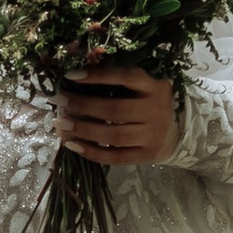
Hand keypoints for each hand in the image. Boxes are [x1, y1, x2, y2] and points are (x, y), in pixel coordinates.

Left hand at [56, 67, 180, 165]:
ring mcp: (153, 135)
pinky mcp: (147, 155)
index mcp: (154, 86)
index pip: (125, 77)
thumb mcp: (141, 85)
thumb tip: (75, 78)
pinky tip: (72, 145)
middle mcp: (156, 110)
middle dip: (83, 105)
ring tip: (60, 125)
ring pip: (113, 135)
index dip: (97, 76)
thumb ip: (116, 80)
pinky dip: (91, 152)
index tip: (70, 76)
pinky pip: (116, 157)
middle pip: (115, 109)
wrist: (173, 130)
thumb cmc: (146, 102)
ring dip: (83, 130)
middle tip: (59, 101)